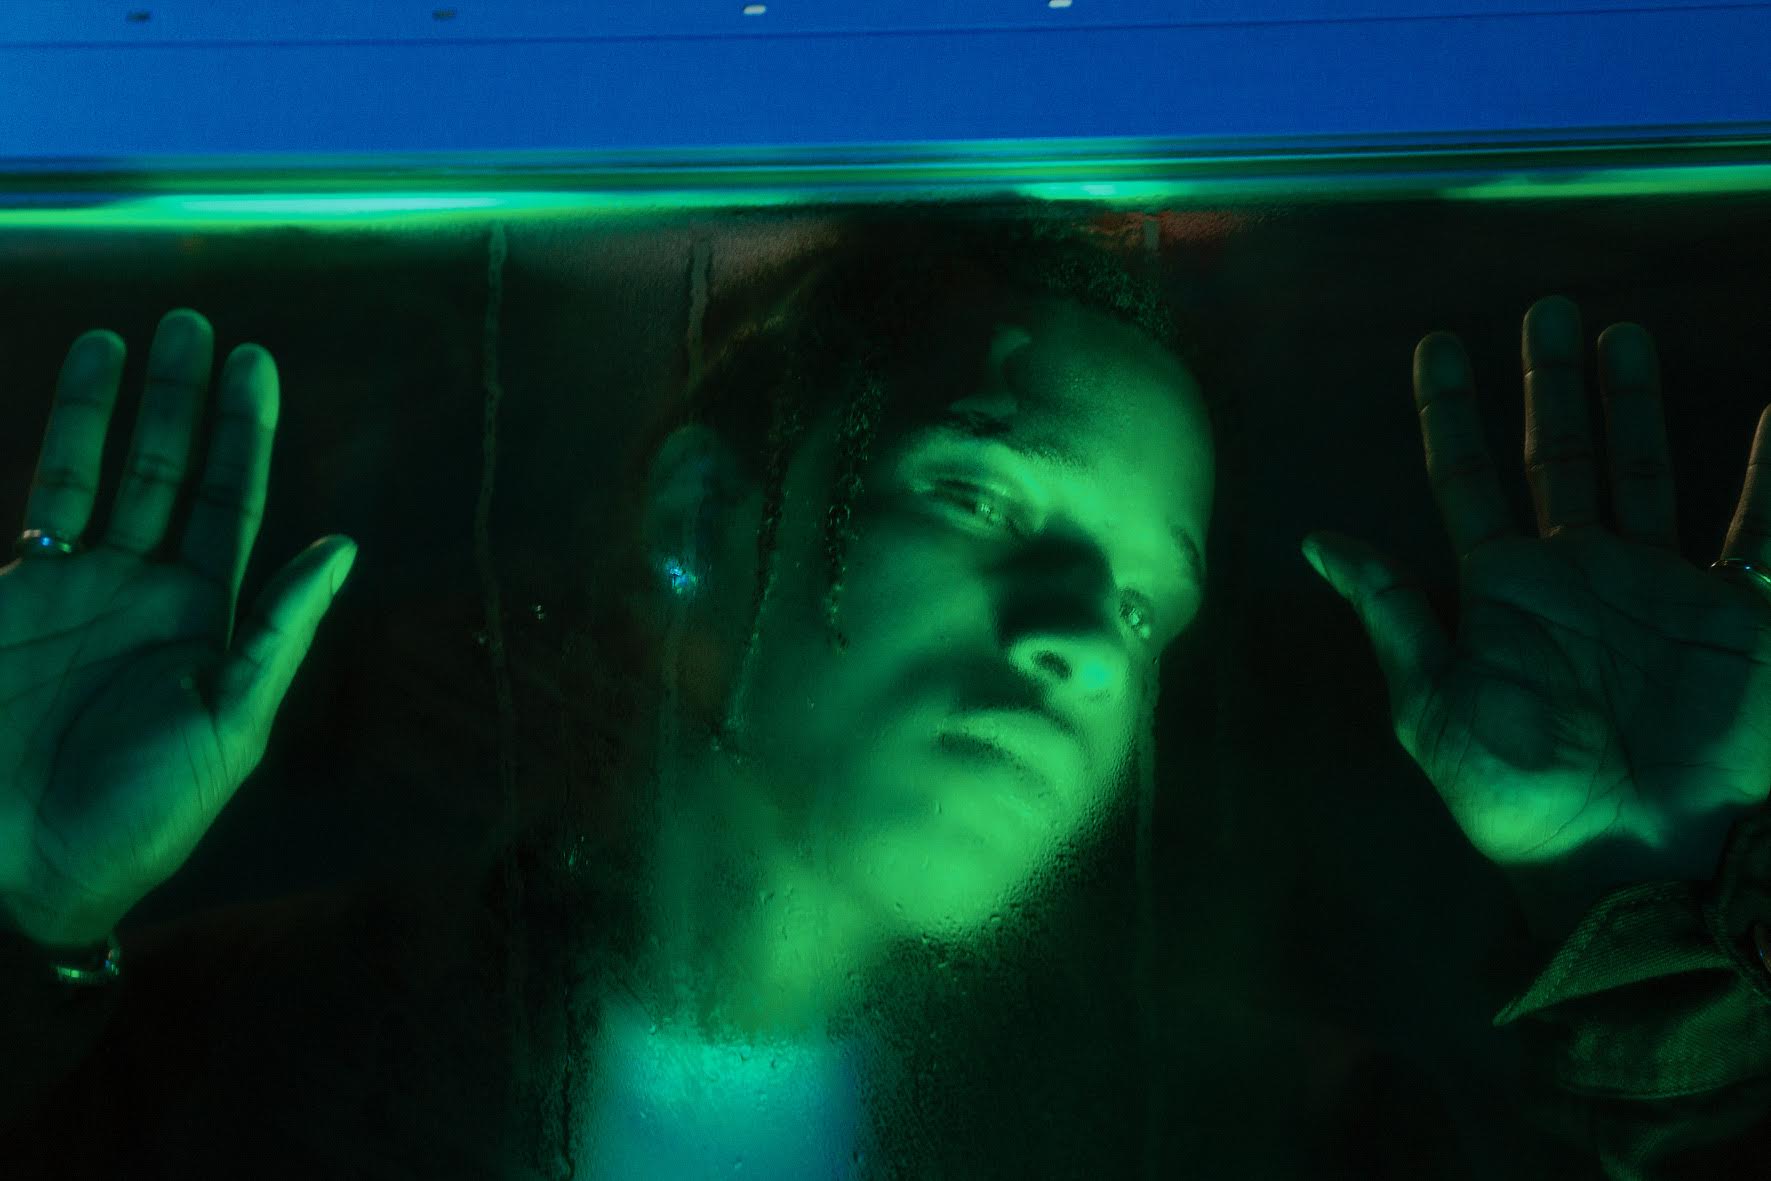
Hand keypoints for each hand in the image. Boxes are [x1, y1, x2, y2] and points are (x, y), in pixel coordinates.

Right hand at [0, 309, 353, 949]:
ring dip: (115, 407)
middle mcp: (144, 592)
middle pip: (169, 473)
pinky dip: (56, 450)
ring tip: (131, 334)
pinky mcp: (11, 598)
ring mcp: (72, 590)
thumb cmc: (142, 812)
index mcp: (207, 621)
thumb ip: (280, 633)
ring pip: (99, 475)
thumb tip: (343, 546)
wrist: (23, 867)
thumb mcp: (232, 726)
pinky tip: (71, 397)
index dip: (244, 437)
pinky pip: (39, 504)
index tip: (256, 366)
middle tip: (197, 324)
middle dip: (184, 402)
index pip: (232, 506)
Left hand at [1303, 296, 1770, 929]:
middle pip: (1556, 457)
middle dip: (1546, 385)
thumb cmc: (1521, 794)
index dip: (1447, 415)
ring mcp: (1657, 589)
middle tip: (1544, 307)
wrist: (1635, 860)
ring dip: (1632, 405)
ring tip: (1619, 332)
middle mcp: (1576, 575)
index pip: (1464, 480)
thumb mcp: (1435, 706)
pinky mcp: (1734, 615)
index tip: (1434, 347)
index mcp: (1501, 591)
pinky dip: (1768, 476)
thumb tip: (1316, 540)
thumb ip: (1391, 614)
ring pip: (1642, 472)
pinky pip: (1759, 531)